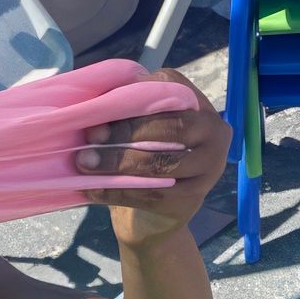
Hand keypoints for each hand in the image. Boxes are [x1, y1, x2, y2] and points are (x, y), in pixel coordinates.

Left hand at [75, 69, 230, 247]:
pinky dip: (118, 191)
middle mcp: (213, 131)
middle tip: (89, 141)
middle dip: (124, 135)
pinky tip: (93, 188)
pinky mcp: (192, 198)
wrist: (160, 205)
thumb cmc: (145, 150)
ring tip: (86, 163)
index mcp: (196, 103)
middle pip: (170, 129)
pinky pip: (152, 194)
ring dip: (118, 164)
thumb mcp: (140, 122)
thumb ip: (125, 108)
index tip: (98, 113)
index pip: (168, 93)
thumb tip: (95, 112)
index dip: (133, 103)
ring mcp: (208, 168)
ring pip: (162, 163)